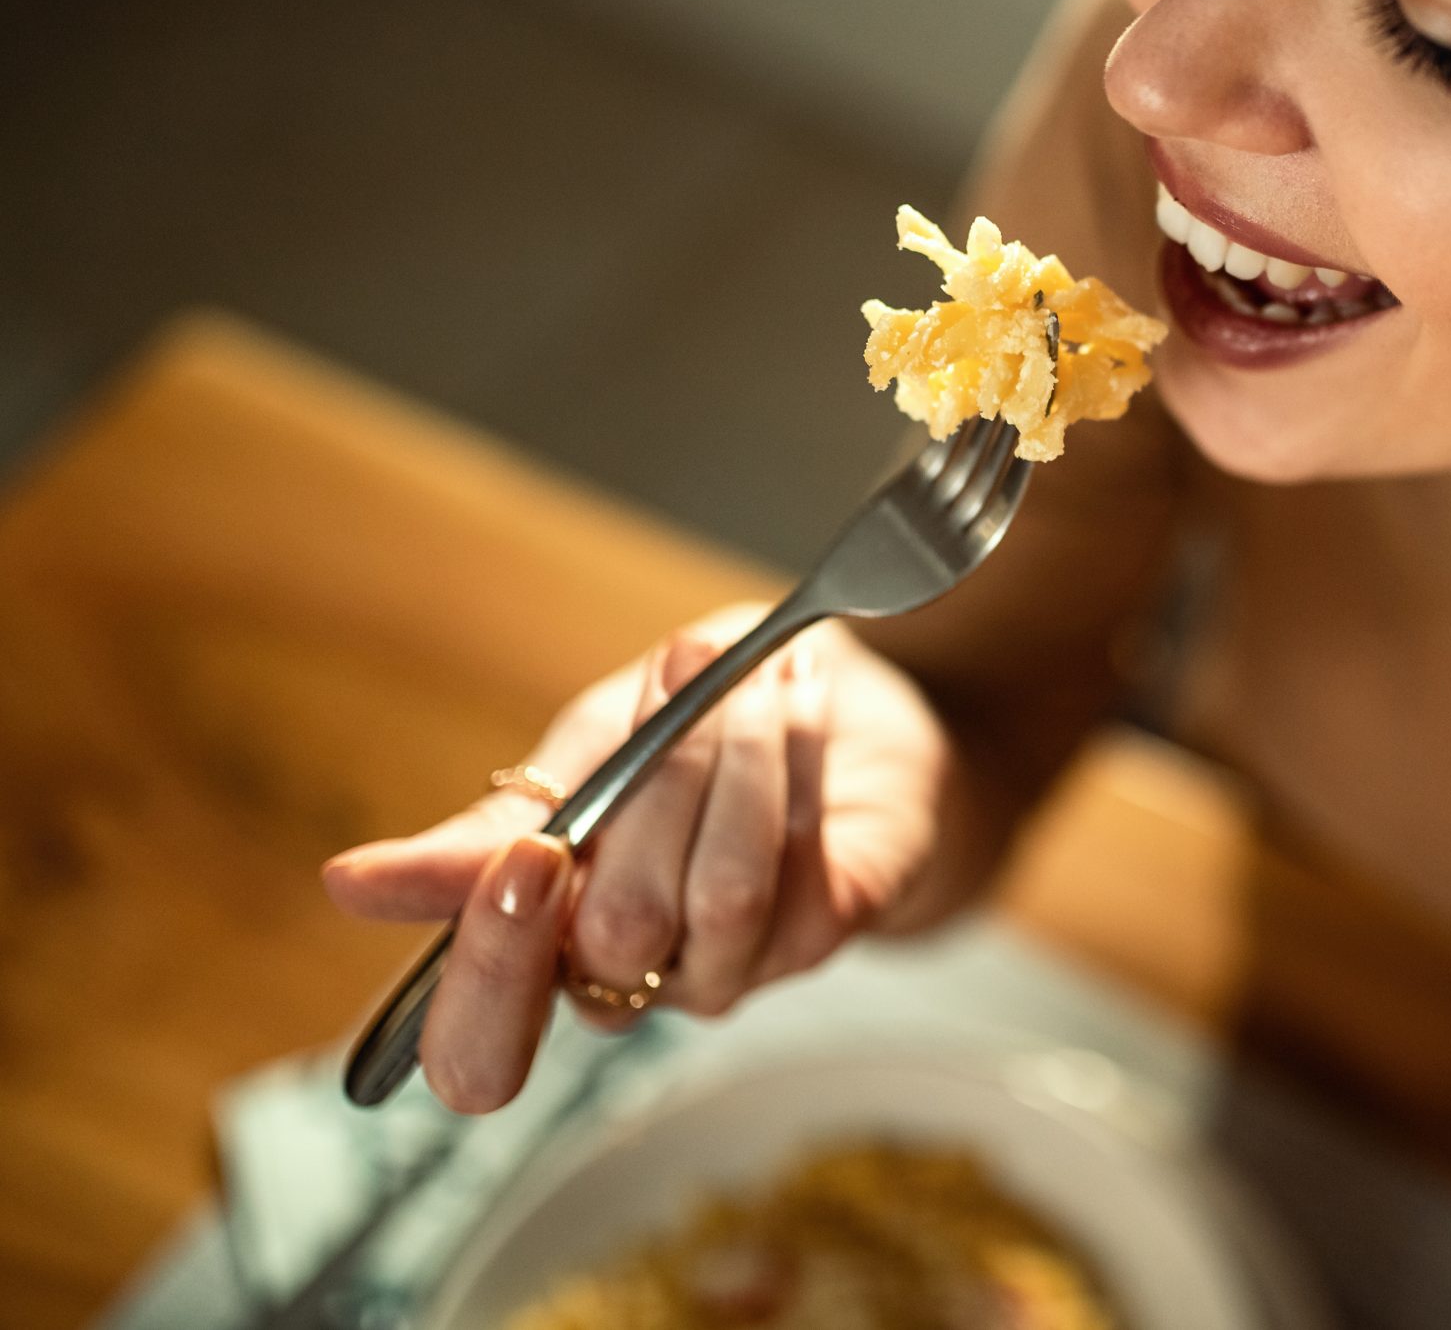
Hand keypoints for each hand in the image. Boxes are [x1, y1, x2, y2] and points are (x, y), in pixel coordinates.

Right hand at [322, 603, 949, 1112]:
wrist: (833, 698)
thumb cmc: (688, 731)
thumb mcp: (577, 753)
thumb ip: (488, 827)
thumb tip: (349, 885)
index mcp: (540, 944)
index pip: (480, 1046)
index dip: (491, 970)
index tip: (524, 855)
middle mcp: (630, 979)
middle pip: (611, 943)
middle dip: (648, 794)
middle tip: (666, 685)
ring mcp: (732, 967)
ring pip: (717, 893)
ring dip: (731, 754)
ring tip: (744, 672)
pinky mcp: (822, 932)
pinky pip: (794, 861)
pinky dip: (788, 755)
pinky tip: (793, 696)